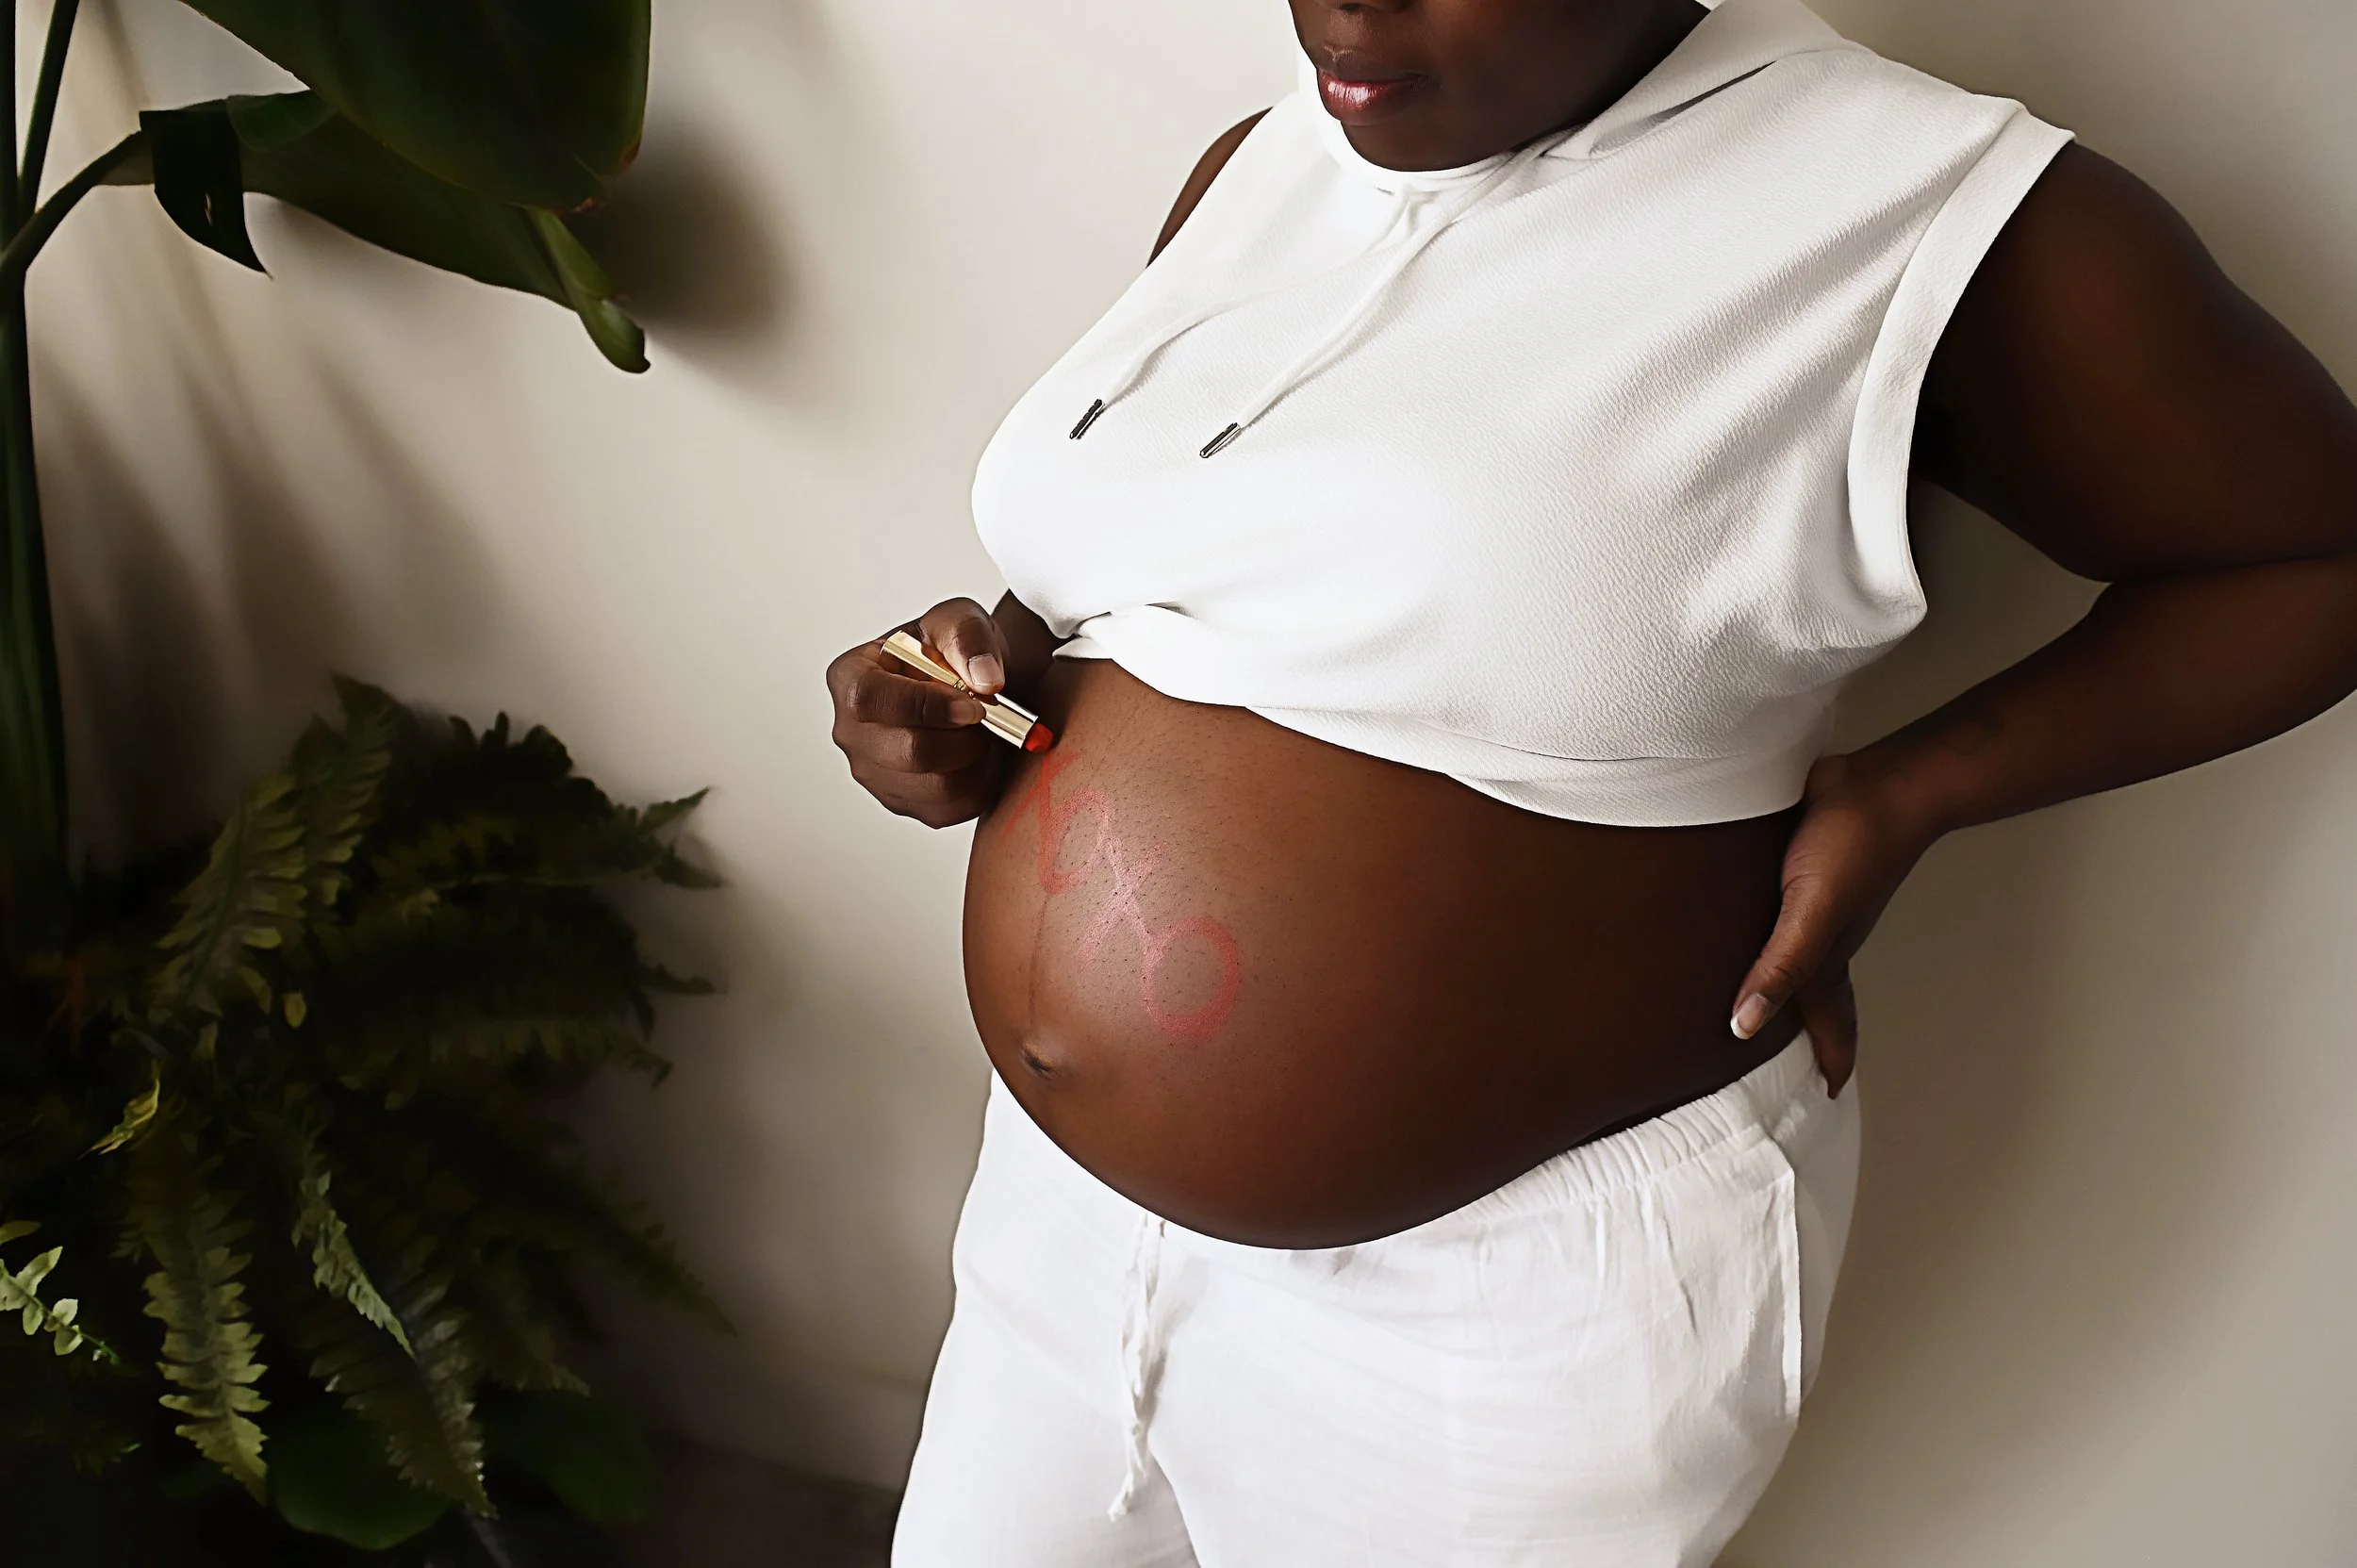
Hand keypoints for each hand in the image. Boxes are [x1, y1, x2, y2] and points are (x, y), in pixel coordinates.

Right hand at [826, 598, 1012, 828]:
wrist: (970, 685)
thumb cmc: (952, 650)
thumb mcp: (960, 619)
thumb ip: (969, 637)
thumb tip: (985, 681)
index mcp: (851, 677)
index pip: (869, 700)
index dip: (925, 706)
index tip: (972, 705)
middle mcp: (852, 732)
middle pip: (908, 752)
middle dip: (964, 737)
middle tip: (989, 716)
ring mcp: (874, 774)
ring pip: (935, 787)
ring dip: (976, 760)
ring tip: (983, 732)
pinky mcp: (904, 803)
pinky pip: (951, 808)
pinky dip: (980, 784)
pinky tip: (979, 756)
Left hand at [1728, 751, 1944, 1095]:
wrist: (1878, 780)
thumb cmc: (1855, 844)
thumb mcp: (1812, 914)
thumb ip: (1780, 967)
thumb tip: (1744, 1025)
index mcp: (1827, 959)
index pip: (1831, 1024)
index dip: (1830, 1061)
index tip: (1827, 1095)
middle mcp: (1821, 937)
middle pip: (1812, 997)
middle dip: (1803, 1032)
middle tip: (1783, 1062)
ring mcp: (1812, 904)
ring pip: (1792, 955)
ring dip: (1778, 981)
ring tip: (1753, 1001)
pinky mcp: (1795, 871)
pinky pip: (1777, 914)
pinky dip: (1763, 932)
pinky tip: (1738, 922)